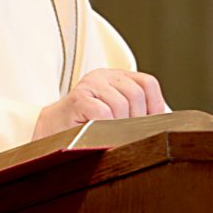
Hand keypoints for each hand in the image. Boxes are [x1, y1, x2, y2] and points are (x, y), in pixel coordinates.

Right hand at [32, 69, 165, 139]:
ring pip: (121, 104)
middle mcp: (103, 76)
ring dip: (120, 126)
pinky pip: (103, 113)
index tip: (148, 126)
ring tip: (111, 137)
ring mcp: (89, 85)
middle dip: (137, 120)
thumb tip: (164, 125)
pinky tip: (98, 134)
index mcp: (115, 77)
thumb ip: (134, 113)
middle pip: (136, 94)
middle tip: (128, 136)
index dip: (154, 106)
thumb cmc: (85, 128)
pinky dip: (105, 127)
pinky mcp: (77, 99)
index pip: (148, 84)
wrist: (48, 133)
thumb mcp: (113, 115)